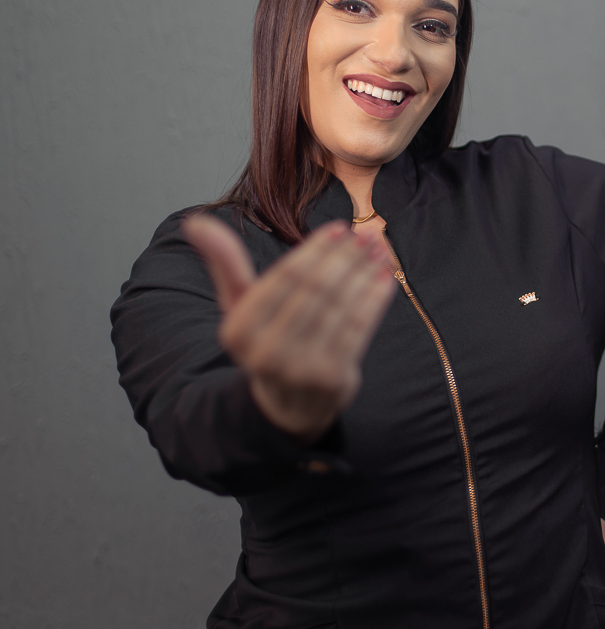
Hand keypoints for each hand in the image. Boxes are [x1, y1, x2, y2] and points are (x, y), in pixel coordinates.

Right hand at [182, 214, 396, 444]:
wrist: (288, 405)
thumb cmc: (264, 341)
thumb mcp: (238, 307)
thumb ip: (224, 264)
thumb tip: (196, 222)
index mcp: (239, 330)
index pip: (285, 278)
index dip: (316, 249)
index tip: (341, 228)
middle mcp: (267, 351)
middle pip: (317, 289)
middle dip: (347, 257)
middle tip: (369, 234)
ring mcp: (302, 368)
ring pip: (341, 306)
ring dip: (365, 272)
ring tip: (380, 248)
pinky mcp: (333, 379)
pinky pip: (359, 329)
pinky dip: (374, 299)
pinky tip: (385, 277)